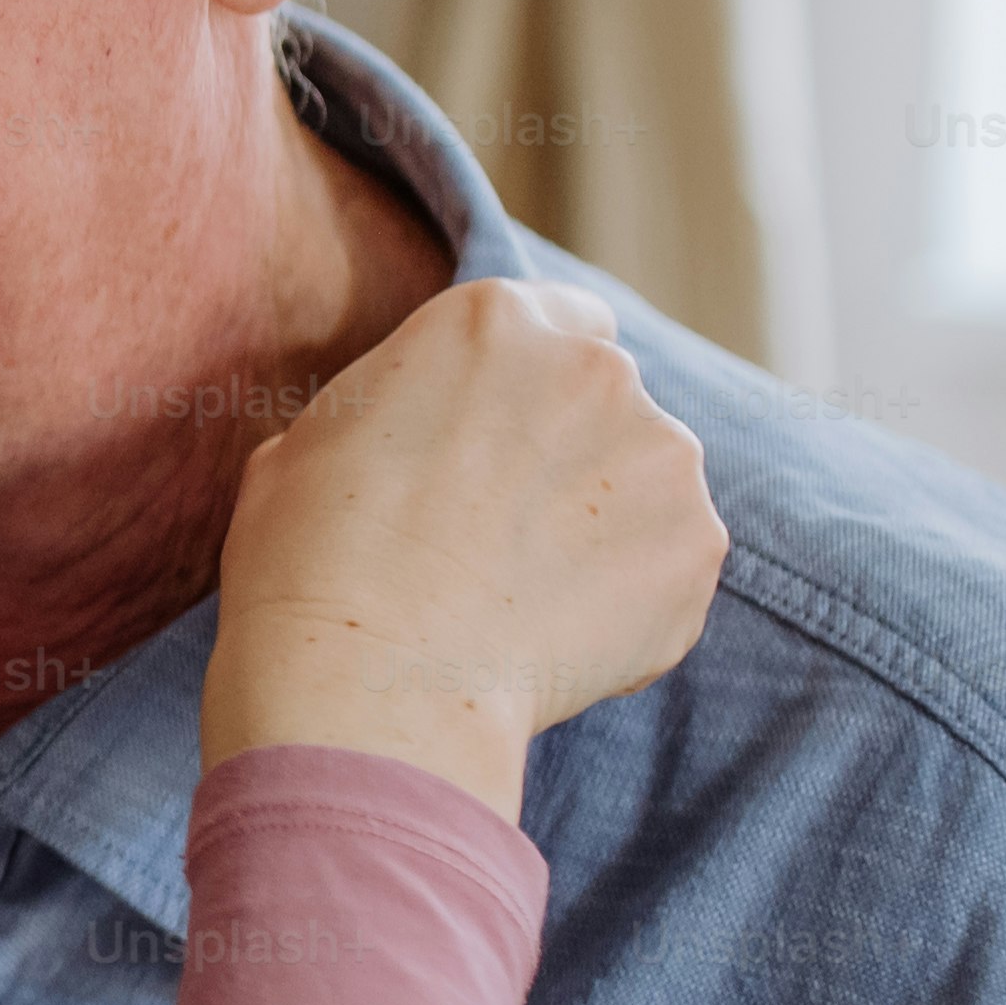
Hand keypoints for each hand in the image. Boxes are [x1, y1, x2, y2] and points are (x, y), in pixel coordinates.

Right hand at [202, 278, 726, 820]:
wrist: (369, 684)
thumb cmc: (309, 562)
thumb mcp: (310, 443)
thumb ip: (392, 411)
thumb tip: (401, 440)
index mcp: (494, 322)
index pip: (561, 320)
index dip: (533, 383)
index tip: (504, 436)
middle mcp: (596, 368)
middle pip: (609, 399)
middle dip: (572, 453)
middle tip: (500, 530)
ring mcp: (661, 456)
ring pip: (647, 481)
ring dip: (606, 523)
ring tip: (523, 594)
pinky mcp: (696, 548)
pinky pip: (669, 566)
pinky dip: (629, 599)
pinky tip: (554, 639)